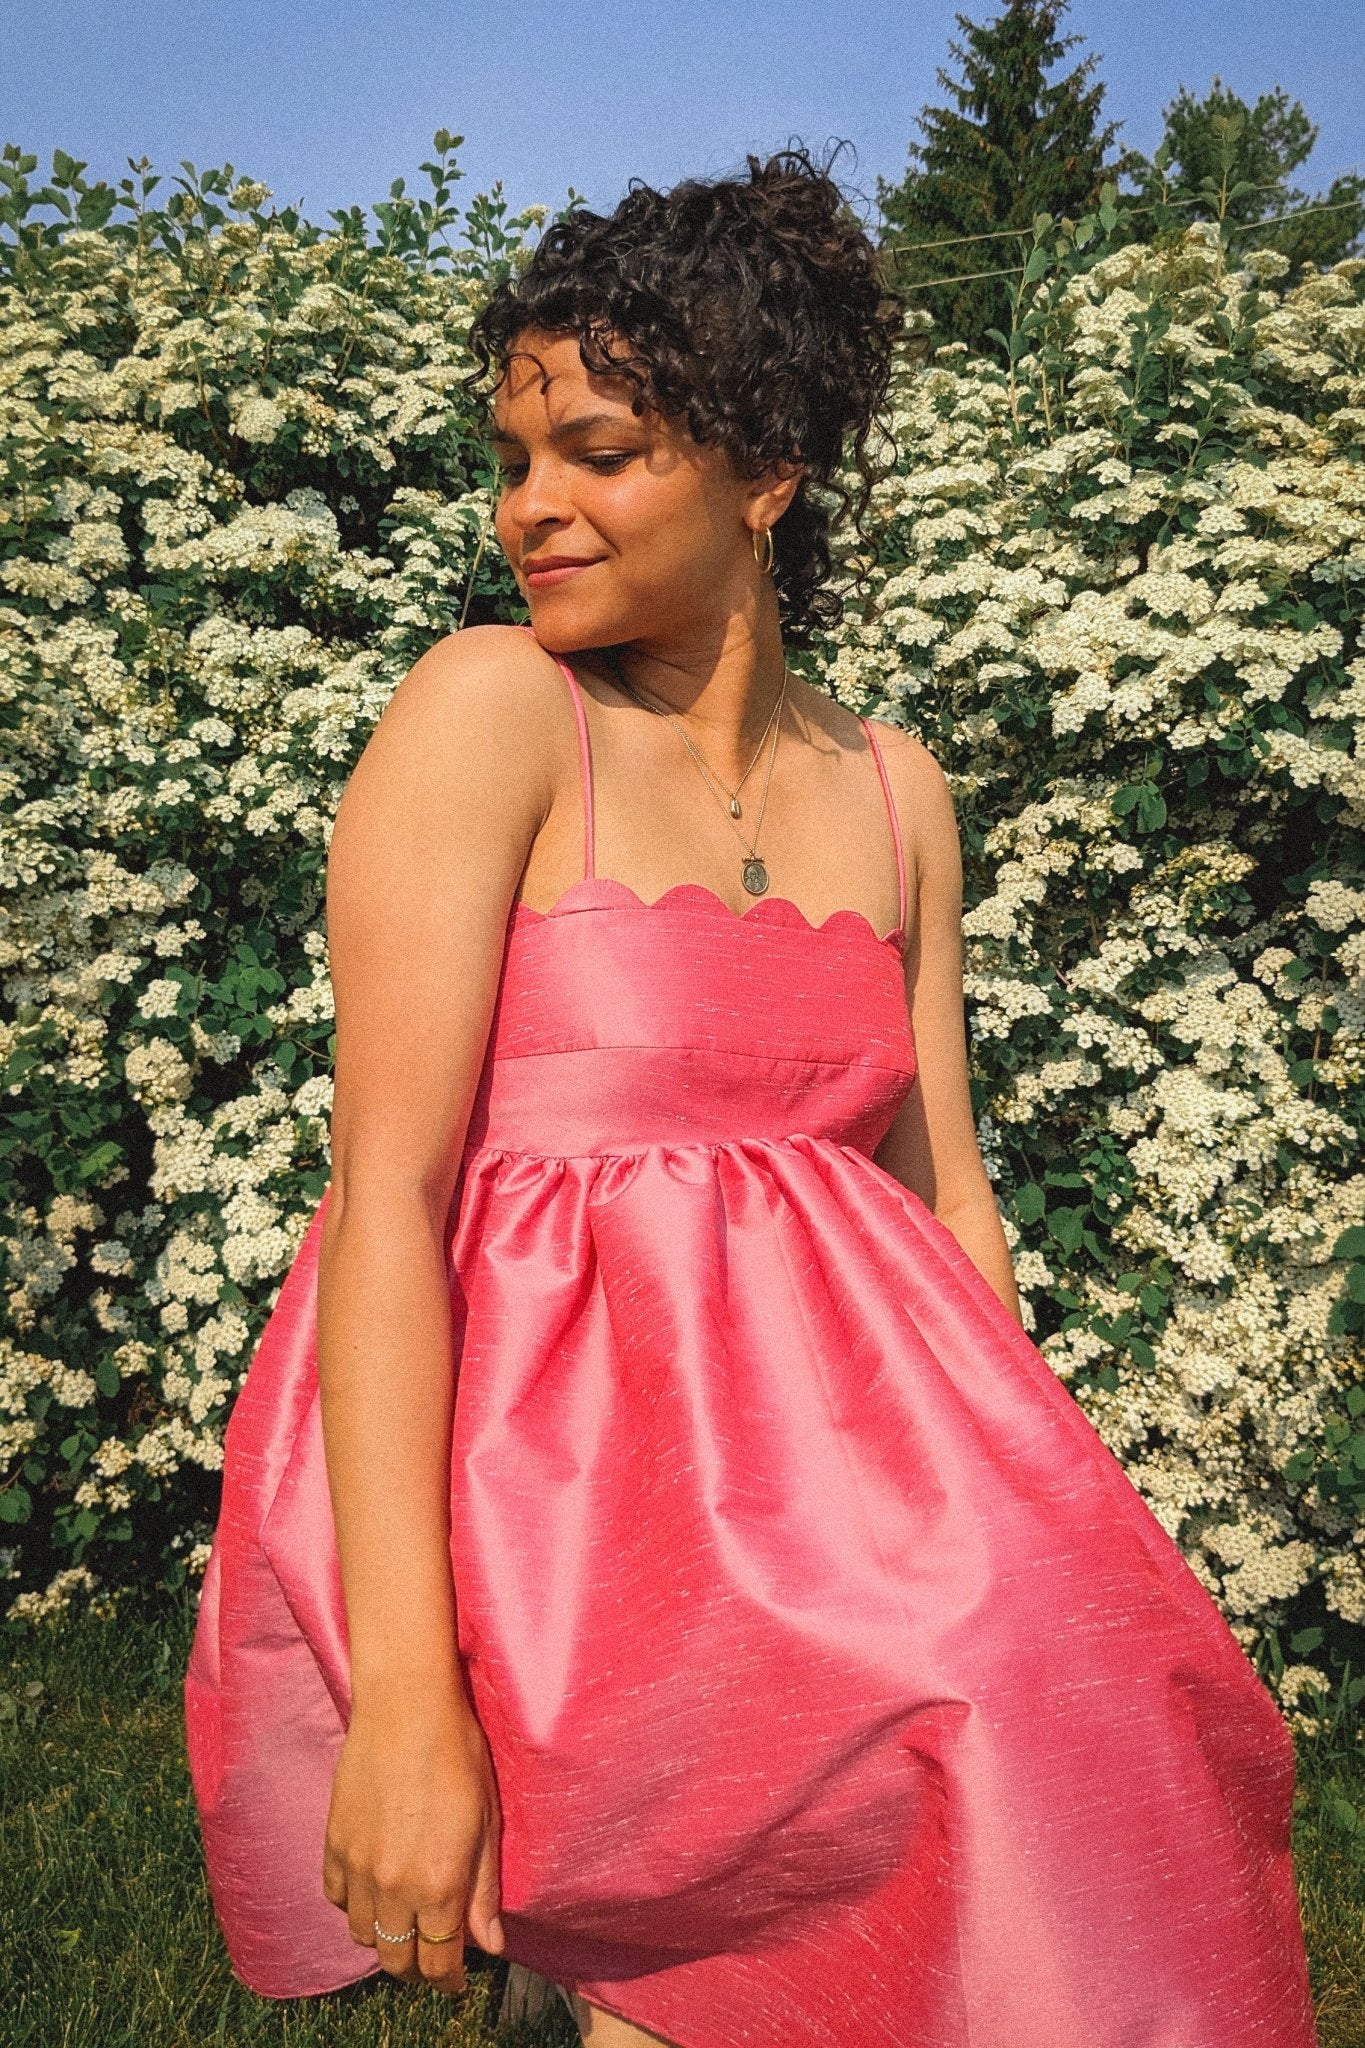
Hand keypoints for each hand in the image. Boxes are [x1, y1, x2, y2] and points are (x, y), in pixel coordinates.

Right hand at [322, 1693, 505, 1995]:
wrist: (405, 1707)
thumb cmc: (457, 1754)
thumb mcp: (486, 1822)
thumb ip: (484, 1889)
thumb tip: (491, 1943)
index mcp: (439, 1883)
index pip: (438, 1961)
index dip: (448, 1980)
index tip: (455, 1980)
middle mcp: (393, 1885)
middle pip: (396, 1960)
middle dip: (417, 1969)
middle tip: (432, 1956)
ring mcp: (357, 1866)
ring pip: (363, 1934)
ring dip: (385, 1938)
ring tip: (404, 1921)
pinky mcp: (333, 1843)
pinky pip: (335, 1897)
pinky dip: (353, 1905)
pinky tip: (373, 1888)